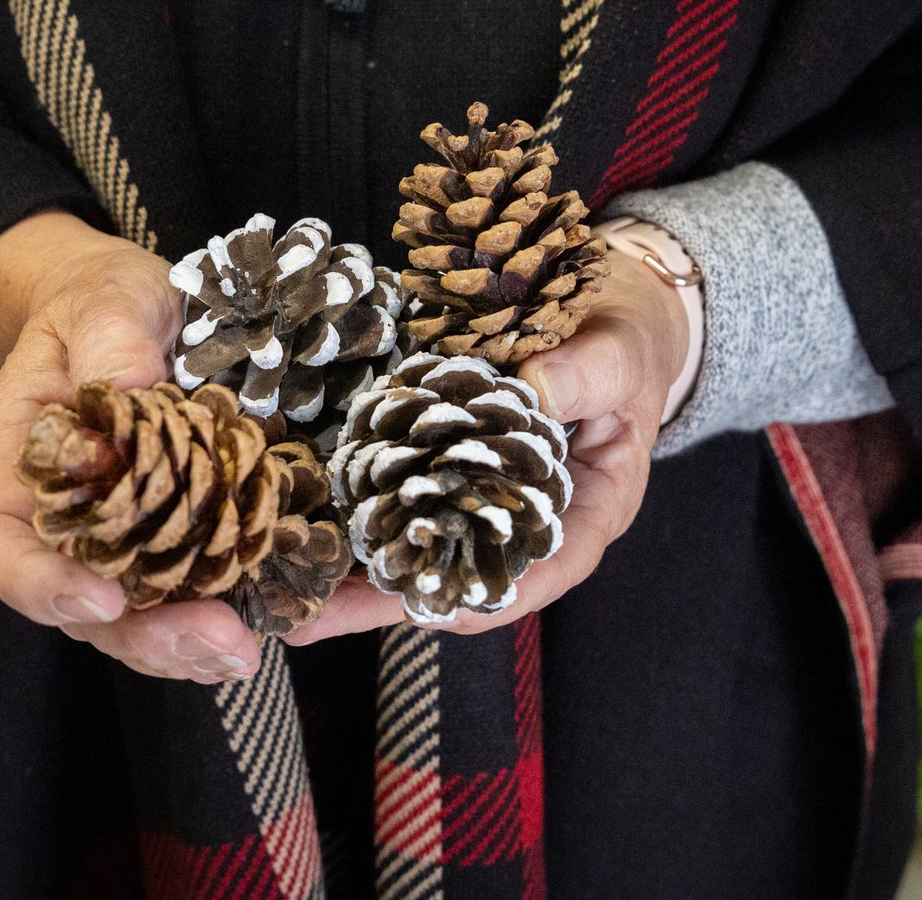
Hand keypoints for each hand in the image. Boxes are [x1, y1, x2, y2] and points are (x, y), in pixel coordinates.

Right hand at [0, 211, 264, 683]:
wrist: (142, 311)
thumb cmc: (102, 305)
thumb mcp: (100, 301)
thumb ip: (109, 338)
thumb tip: (132, 388)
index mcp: (21, 472)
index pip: (0, 548)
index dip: (41, 587)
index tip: (100, 601)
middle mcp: (77, 526)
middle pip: (95, 611)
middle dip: (159, 639)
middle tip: (224, 645)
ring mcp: (141, 542)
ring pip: (165, 617)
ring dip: (220, 642)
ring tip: (281, 642)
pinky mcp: (203, 540)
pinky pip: (233, 588)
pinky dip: (289, 606)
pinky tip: (344, 608)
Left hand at [286, 250, 689, 643]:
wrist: (609, 305)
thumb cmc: (628, 336)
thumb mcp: (622, 349)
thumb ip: (590, 371)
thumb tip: (535, 389)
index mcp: (592, 510)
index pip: (545, 572)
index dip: (490, 596)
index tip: (433, 612)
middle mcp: (535, 516)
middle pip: (466, 575)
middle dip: (394, 599)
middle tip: (317, 616)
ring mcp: (489, 493)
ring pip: (428, 545)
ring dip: (365, 566)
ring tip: (293, 588)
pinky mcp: (453, 464)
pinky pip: (409, 494)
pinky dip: (365, 507)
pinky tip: (311, 516)